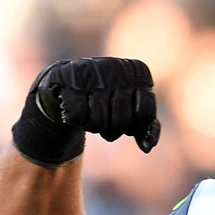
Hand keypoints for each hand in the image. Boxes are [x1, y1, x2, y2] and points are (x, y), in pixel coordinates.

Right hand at [34, 57, 160, 151]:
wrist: (69, 86)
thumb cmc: (106, 101)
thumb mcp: (132, 112)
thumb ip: (147, 129)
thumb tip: (147, 147)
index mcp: (139, 72)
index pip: (144, 112)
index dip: (134, 126)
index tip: (126, 121)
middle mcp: (117, 67)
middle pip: (122, 120)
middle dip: (113, 130)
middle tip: (106, 122)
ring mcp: (91, 69)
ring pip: (99, 120)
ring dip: (94, 127)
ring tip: (91, 115)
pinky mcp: (67, 75)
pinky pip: (78, 115)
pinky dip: (77, 121)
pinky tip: (76, 110)